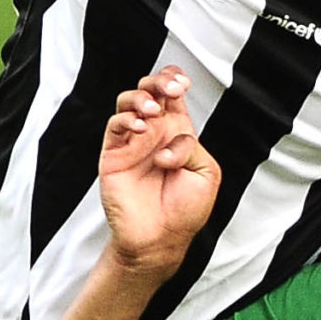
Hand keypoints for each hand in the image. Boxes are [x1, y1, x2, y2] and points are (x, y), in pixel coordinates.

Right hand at [98, 69, 220, 273]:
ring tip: (153, 112)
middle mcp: (154, 134)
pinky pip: (114, 126)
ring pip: (128, 102)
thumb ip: (191, 145)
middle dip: (158, 81)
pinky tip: (140, 129)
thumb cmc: (185, 210)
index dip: (175, 81)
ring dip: (141, 98)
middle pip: (150, 91)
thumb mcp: (206, 172)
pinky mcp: (114, 155)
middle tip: (170, 90)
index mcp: (178, 134)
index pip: (172, 97)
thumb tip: (169, 137)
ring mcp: (132, 143)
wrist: (160, 239)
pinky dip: (126, 120)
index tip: (183, 83)